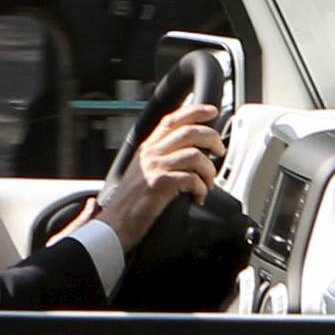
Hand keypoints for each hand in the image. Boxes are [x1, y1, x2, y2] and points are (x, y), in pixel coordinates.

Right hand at [92, 101, 223, 252]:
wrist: (115, 224)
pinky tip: (198, 197)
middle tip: (219, 151)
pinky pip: (191, 179)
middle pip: (189, 132)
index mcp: (148, 147)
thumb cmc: (130, 202)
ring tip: (208, 183)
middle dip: (211, 138)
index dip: (195, 111)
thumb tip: (188, 151)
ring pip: (195, 155)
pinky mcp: (160, 185)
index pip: (173, 119)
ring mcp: (155, 167)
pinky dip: (201, 188)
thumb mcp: (141, 170)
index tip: (211, 110)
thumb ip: (159, 157)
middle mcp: (151, 153)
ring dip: (209, 170)